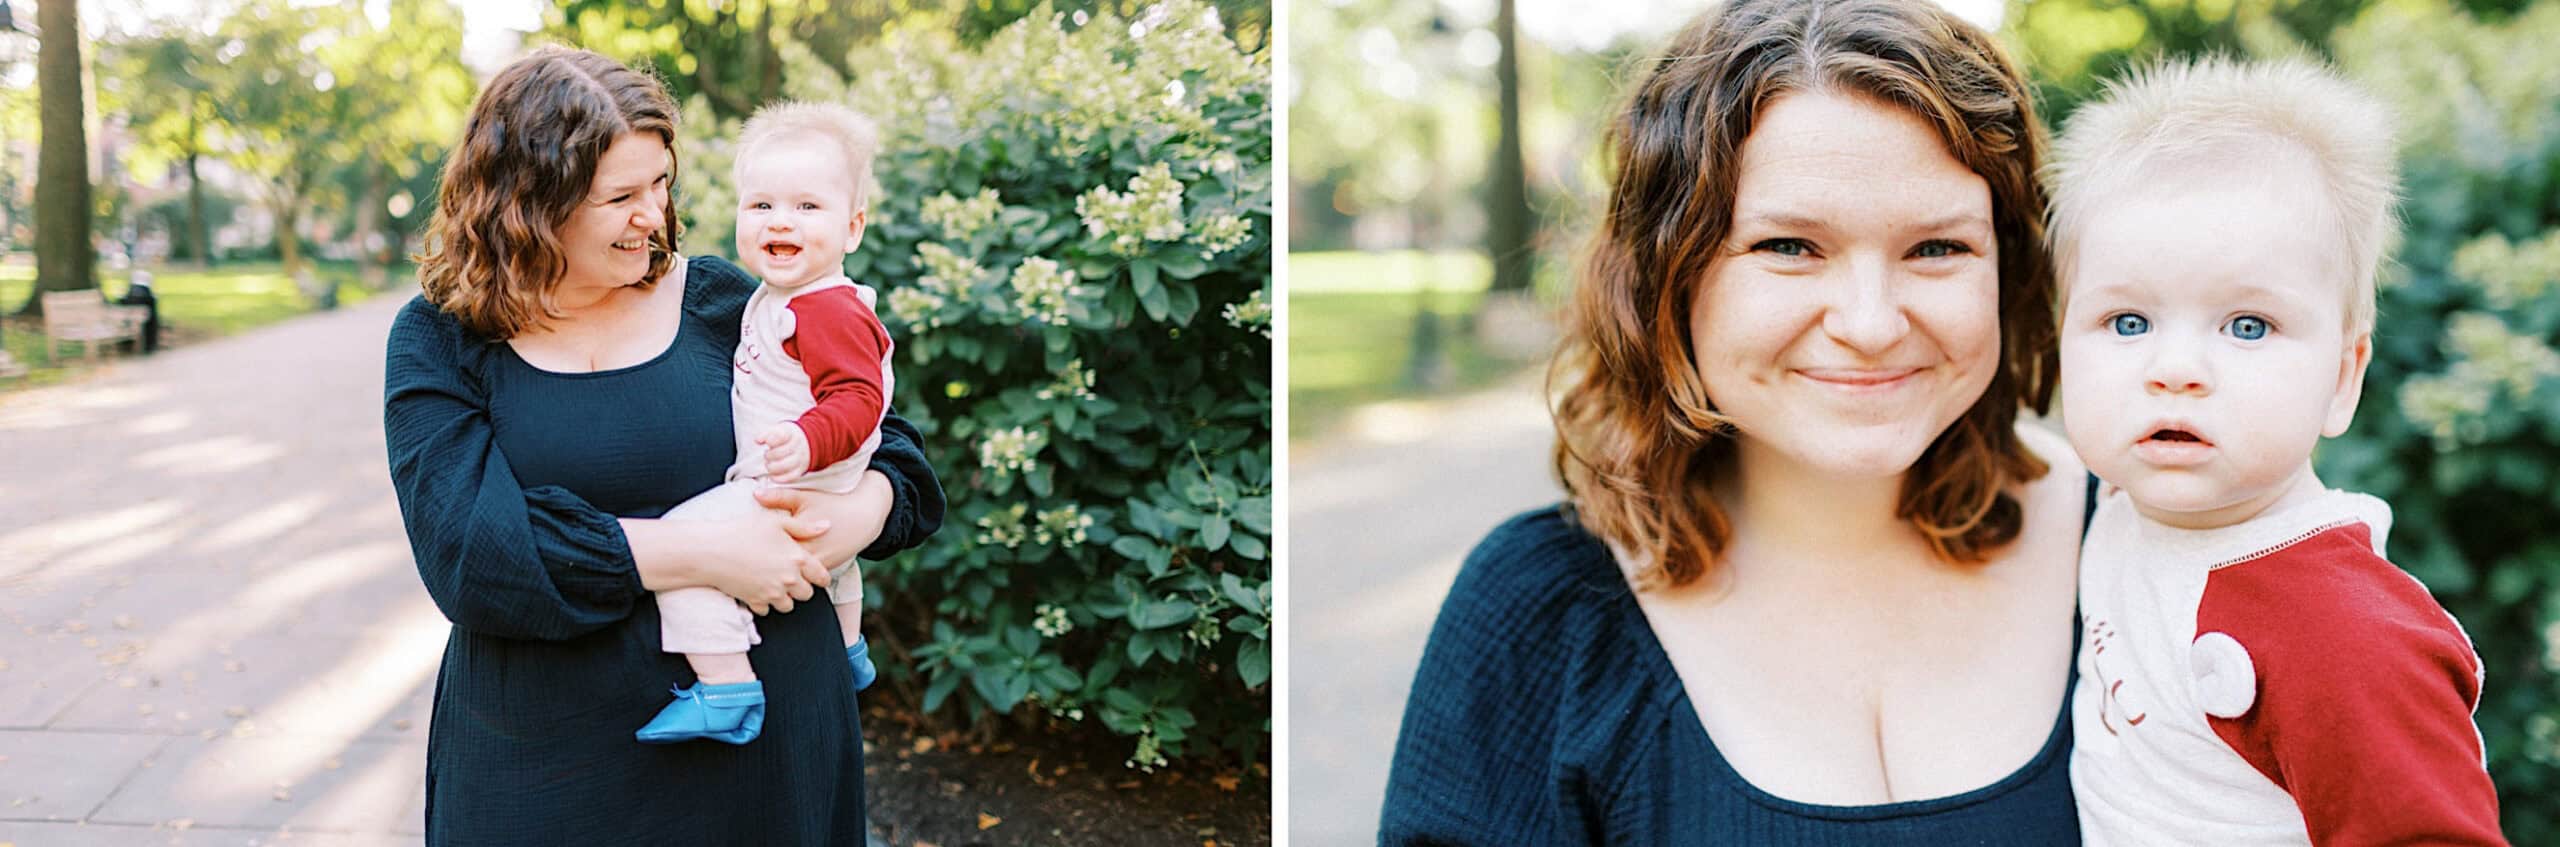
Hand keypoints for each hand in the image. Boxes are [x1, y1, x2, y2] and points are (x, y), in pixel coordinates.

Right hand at [702, 506, 831, 614]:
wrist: (712, 550)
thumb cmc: (743, 531)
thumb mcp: (776, 522)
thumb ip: (804, 526)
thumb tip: (827, 527)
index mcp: (798, 559)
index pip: (822, 577)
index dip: (820, 577)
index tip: (815, 575)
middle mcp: (789, 579)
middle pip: (807, 594)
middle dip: (801, 587)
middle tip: (791, 577)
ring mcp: (772, 593)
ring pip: (788, 605)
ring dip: (784, 597)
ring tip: (774, 583)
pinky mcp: (755, 602)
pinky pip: (766, 610)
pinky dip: (764, 603)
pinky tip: (757, 588)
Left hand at [754, 470, 893, 564]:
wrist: (864, 515)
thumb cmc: (832, 503)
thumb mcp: (804, 497)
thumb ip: (779, 497)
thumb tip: (756, 494)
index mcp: (800, 537)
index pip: (771, 552)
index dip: (755, 554)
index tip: (740, 554)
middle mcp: (810, 555)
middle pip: (781, 570)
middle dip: (764, 570)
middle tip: (744, 569)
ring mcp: (820, 565)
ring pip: (794, 578)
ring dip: (779, 577)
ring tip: (759, 577)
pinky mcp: (827, 569)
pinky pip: (807, 578)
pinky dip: (795, 578)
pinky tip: (780, 577)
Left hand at [756, 422, 811, 481]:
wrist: (805, 443)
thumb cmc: (786, 438)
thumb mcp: (778, 430)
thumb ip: (766, 433)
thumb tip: (757, 440)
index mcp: (791, 434)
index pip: (780, 436)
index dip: (768, 440)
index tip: (760, 441)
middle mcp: (797, 447)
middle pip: (778, 453)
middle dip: (768, 455)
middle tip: (767, 454)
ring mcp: (800, 459)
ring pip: (783, 466)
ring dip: (772, 467)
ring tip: (769, 464)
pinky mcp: (800, 471)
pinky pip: (789, 477)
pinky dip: (778, 478)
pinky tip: (773, 475)